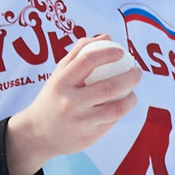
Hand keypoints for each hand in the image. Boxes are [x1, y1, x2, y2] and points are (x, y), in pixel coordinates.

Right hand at [4, 36, 140, 174]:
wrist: (37, 134)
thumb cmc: (53, 98)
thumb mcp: (58, 75)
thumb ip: (80, 53)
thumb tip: (107, 37)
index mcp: (60, 83)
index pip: (87, 61)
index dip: (108, 54)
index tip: (121, 52)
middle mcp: (70, 102)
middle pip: (109, 87)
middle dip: (130, 77)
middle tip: (137, 71)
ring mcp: (80, 122)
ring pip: (116, 109)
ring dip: (131, 98)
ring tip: (132, 93)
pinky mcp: (88, 138)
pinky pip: (111, 123)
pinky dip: (119, 113)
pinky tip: (119, 107)